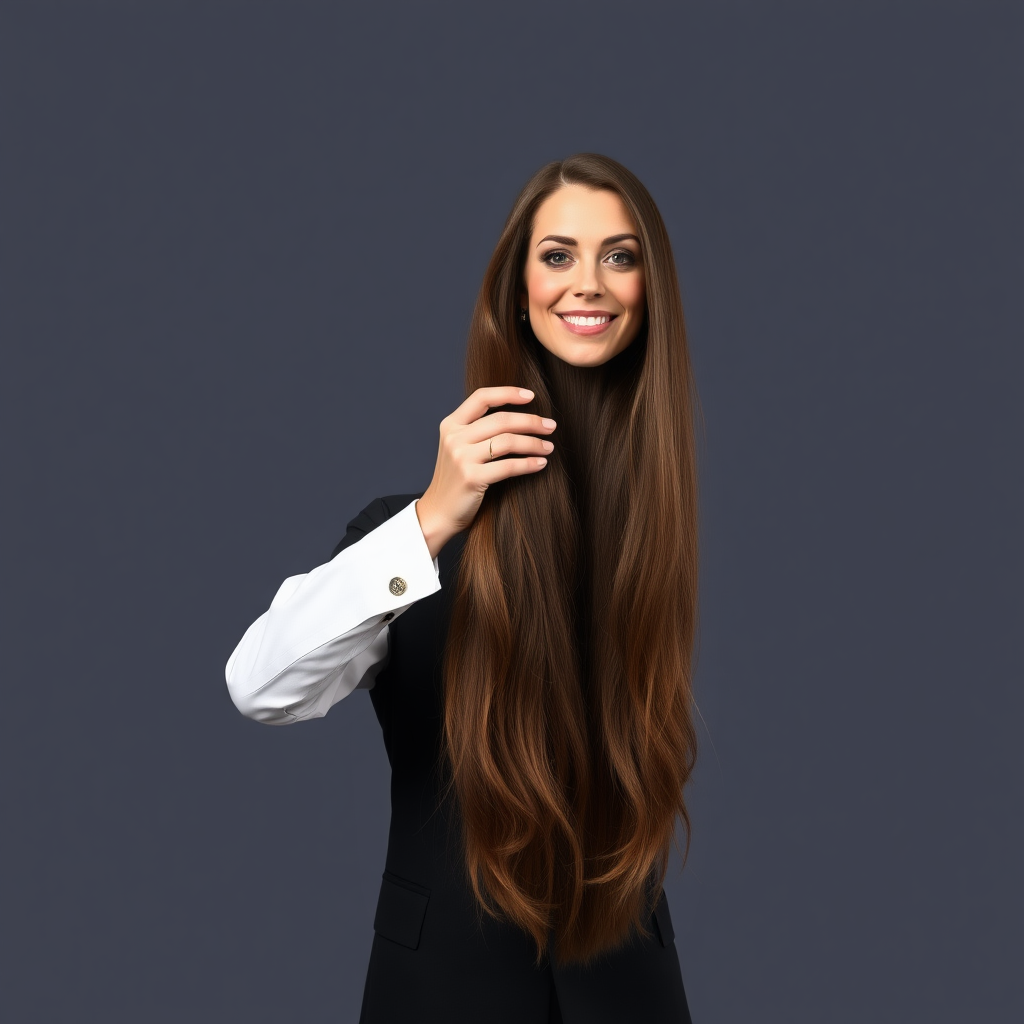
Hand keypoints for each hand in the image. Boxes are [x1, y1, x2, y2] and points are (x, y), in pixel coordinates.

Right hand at [415, 386, 555, 558]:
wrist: (438, 512)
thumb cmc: (456, 479)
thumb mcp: (458, 447)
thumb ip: (477, 430)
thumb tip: (517, 416)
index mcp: (451, 425)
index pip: (482, 397)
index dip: (508, 393)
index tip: (531, 396)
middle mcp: (454, 438)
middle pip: (501, 420)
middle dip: (531, 421)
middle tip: (551, 426)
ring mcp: (461, 458)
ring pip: (508, 441)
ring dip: (534, 443)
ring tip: (549, 447)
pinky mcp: (472, 478)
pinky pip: (508, 466)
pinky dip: (528, 464)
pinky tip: (540, 464)